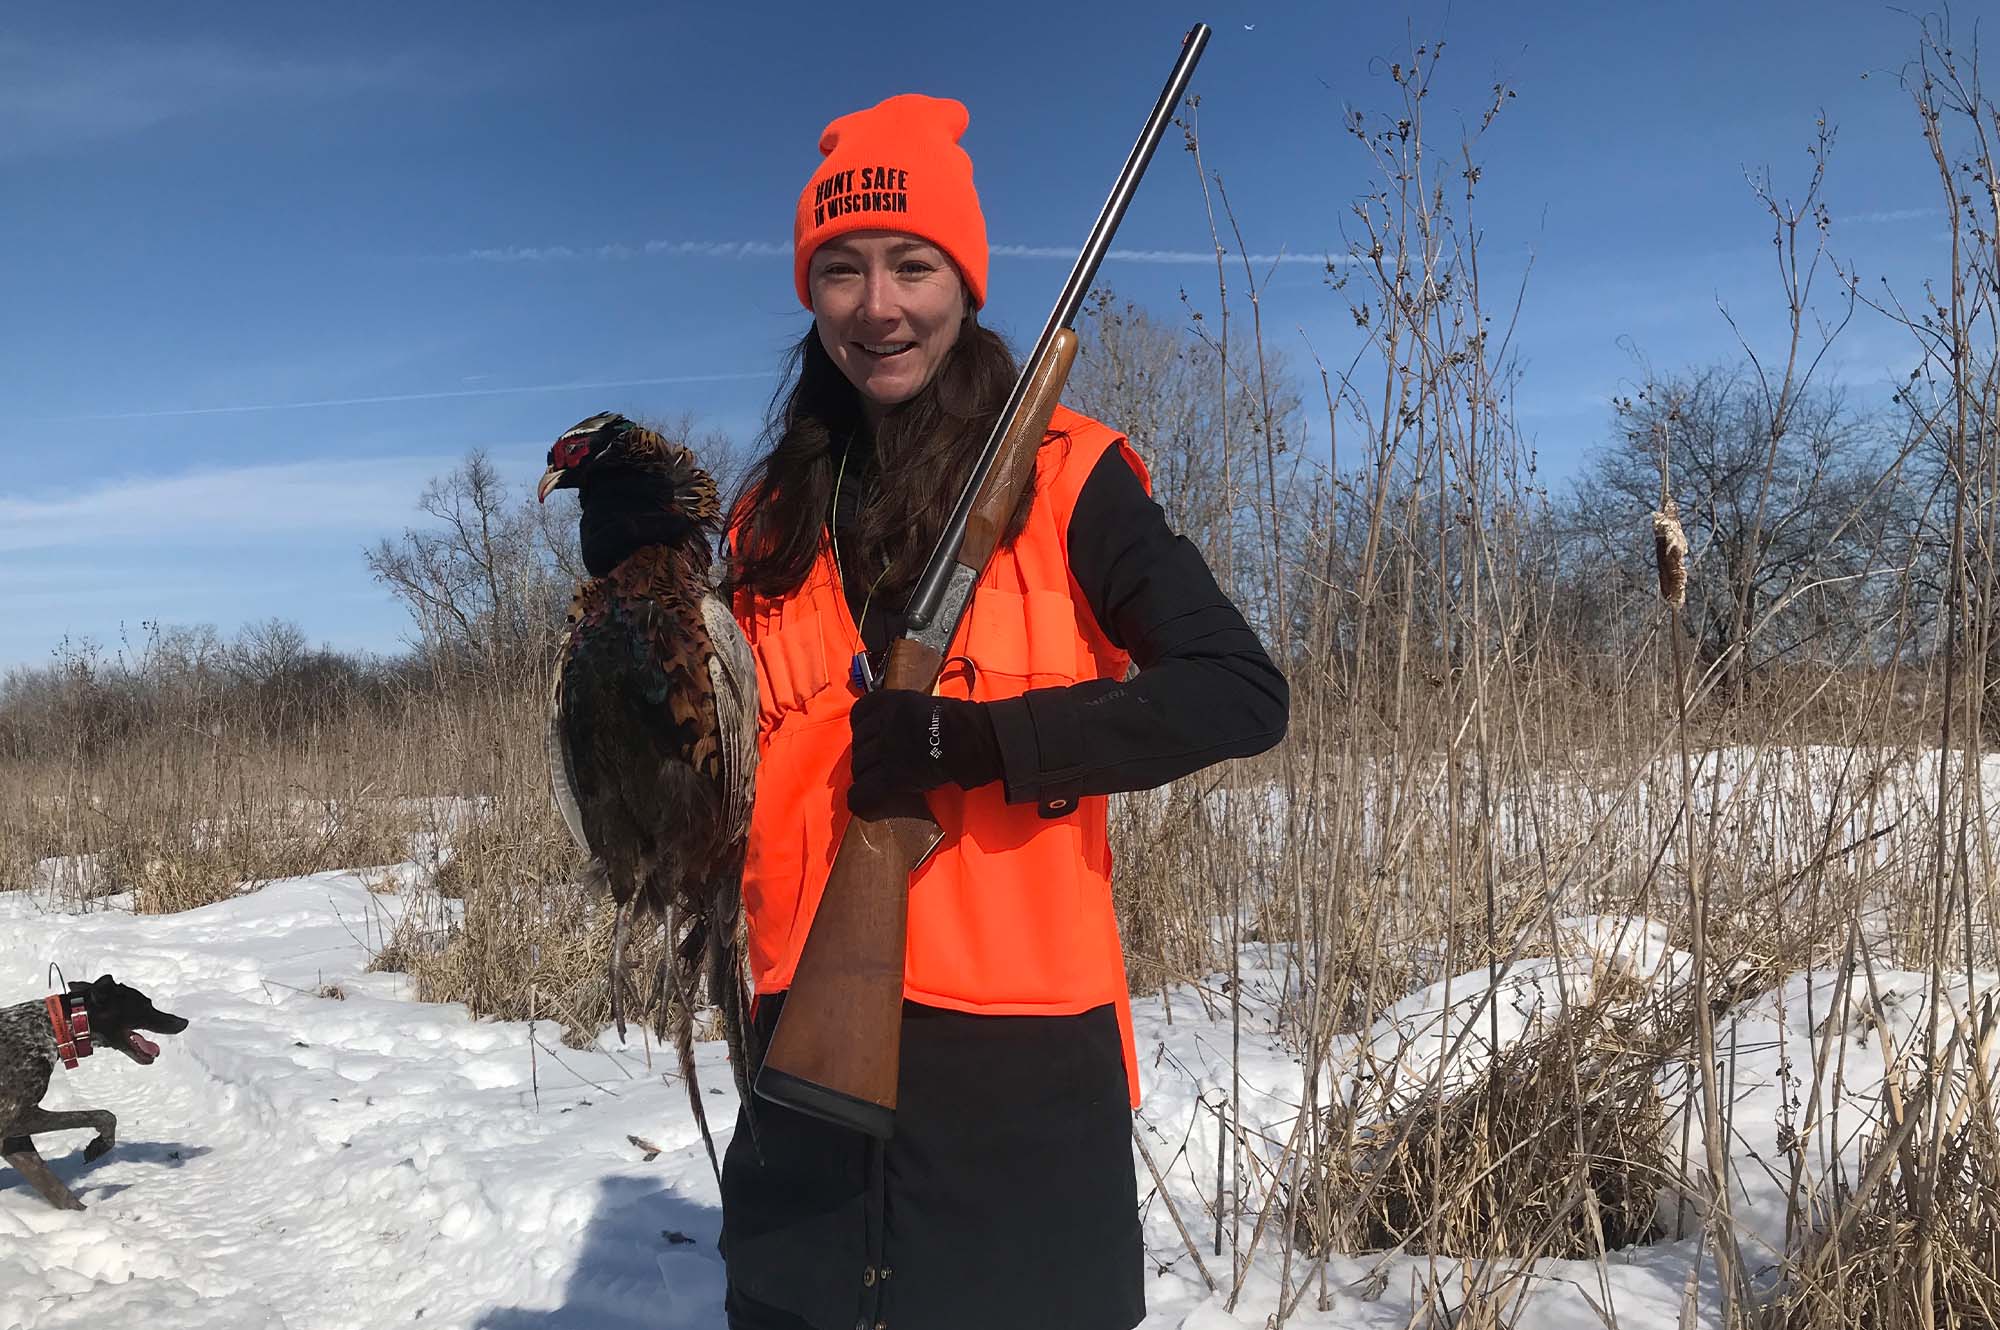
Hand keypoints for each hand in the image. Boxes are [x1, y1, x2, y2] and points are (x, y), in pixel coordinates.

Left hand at [847, 689, 1002, 816]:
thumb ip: (905, 713)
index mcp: (892, 702)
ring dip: (866, 777)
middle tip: (878, 765)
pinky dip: (860, 800)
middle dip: (865, 756)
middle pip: (858, 743)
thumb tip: (899, 727)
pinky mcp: (892, 775)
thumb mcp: (924, 705)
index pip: (859, 712)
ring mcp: (886, 749)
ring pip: (859, 767)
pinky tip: (862, 803)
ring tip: (877, 783)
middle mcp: (884, 723)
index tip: (868, 737)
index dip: (860, 728)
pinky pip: (863, 791)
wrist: (970, 739)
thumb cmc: (957, 722)